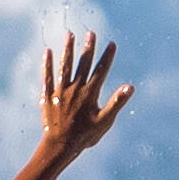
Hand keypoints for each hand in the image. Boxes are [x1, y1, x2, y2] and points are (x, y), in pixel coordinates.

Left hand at [41, 31, 133, 159]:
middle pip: (83, 64)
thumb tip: (131, 87)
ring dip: (68, 50)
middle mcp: (75, 88)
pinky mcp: (47, 96)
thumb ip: (117, 102)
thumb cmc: (85, 136)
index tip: (112, 43)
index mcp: (90, 93)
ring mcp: (60, 91)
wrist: (59, 146)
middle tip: (91, 33)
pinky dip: (47, 64)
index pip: (101, 70)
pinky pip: (47, 76)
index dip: (107, 56)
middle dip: (88, 48)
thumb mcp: (105, 121)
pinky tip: (47, 52)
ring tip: (70, 35)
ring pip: (65, 66)